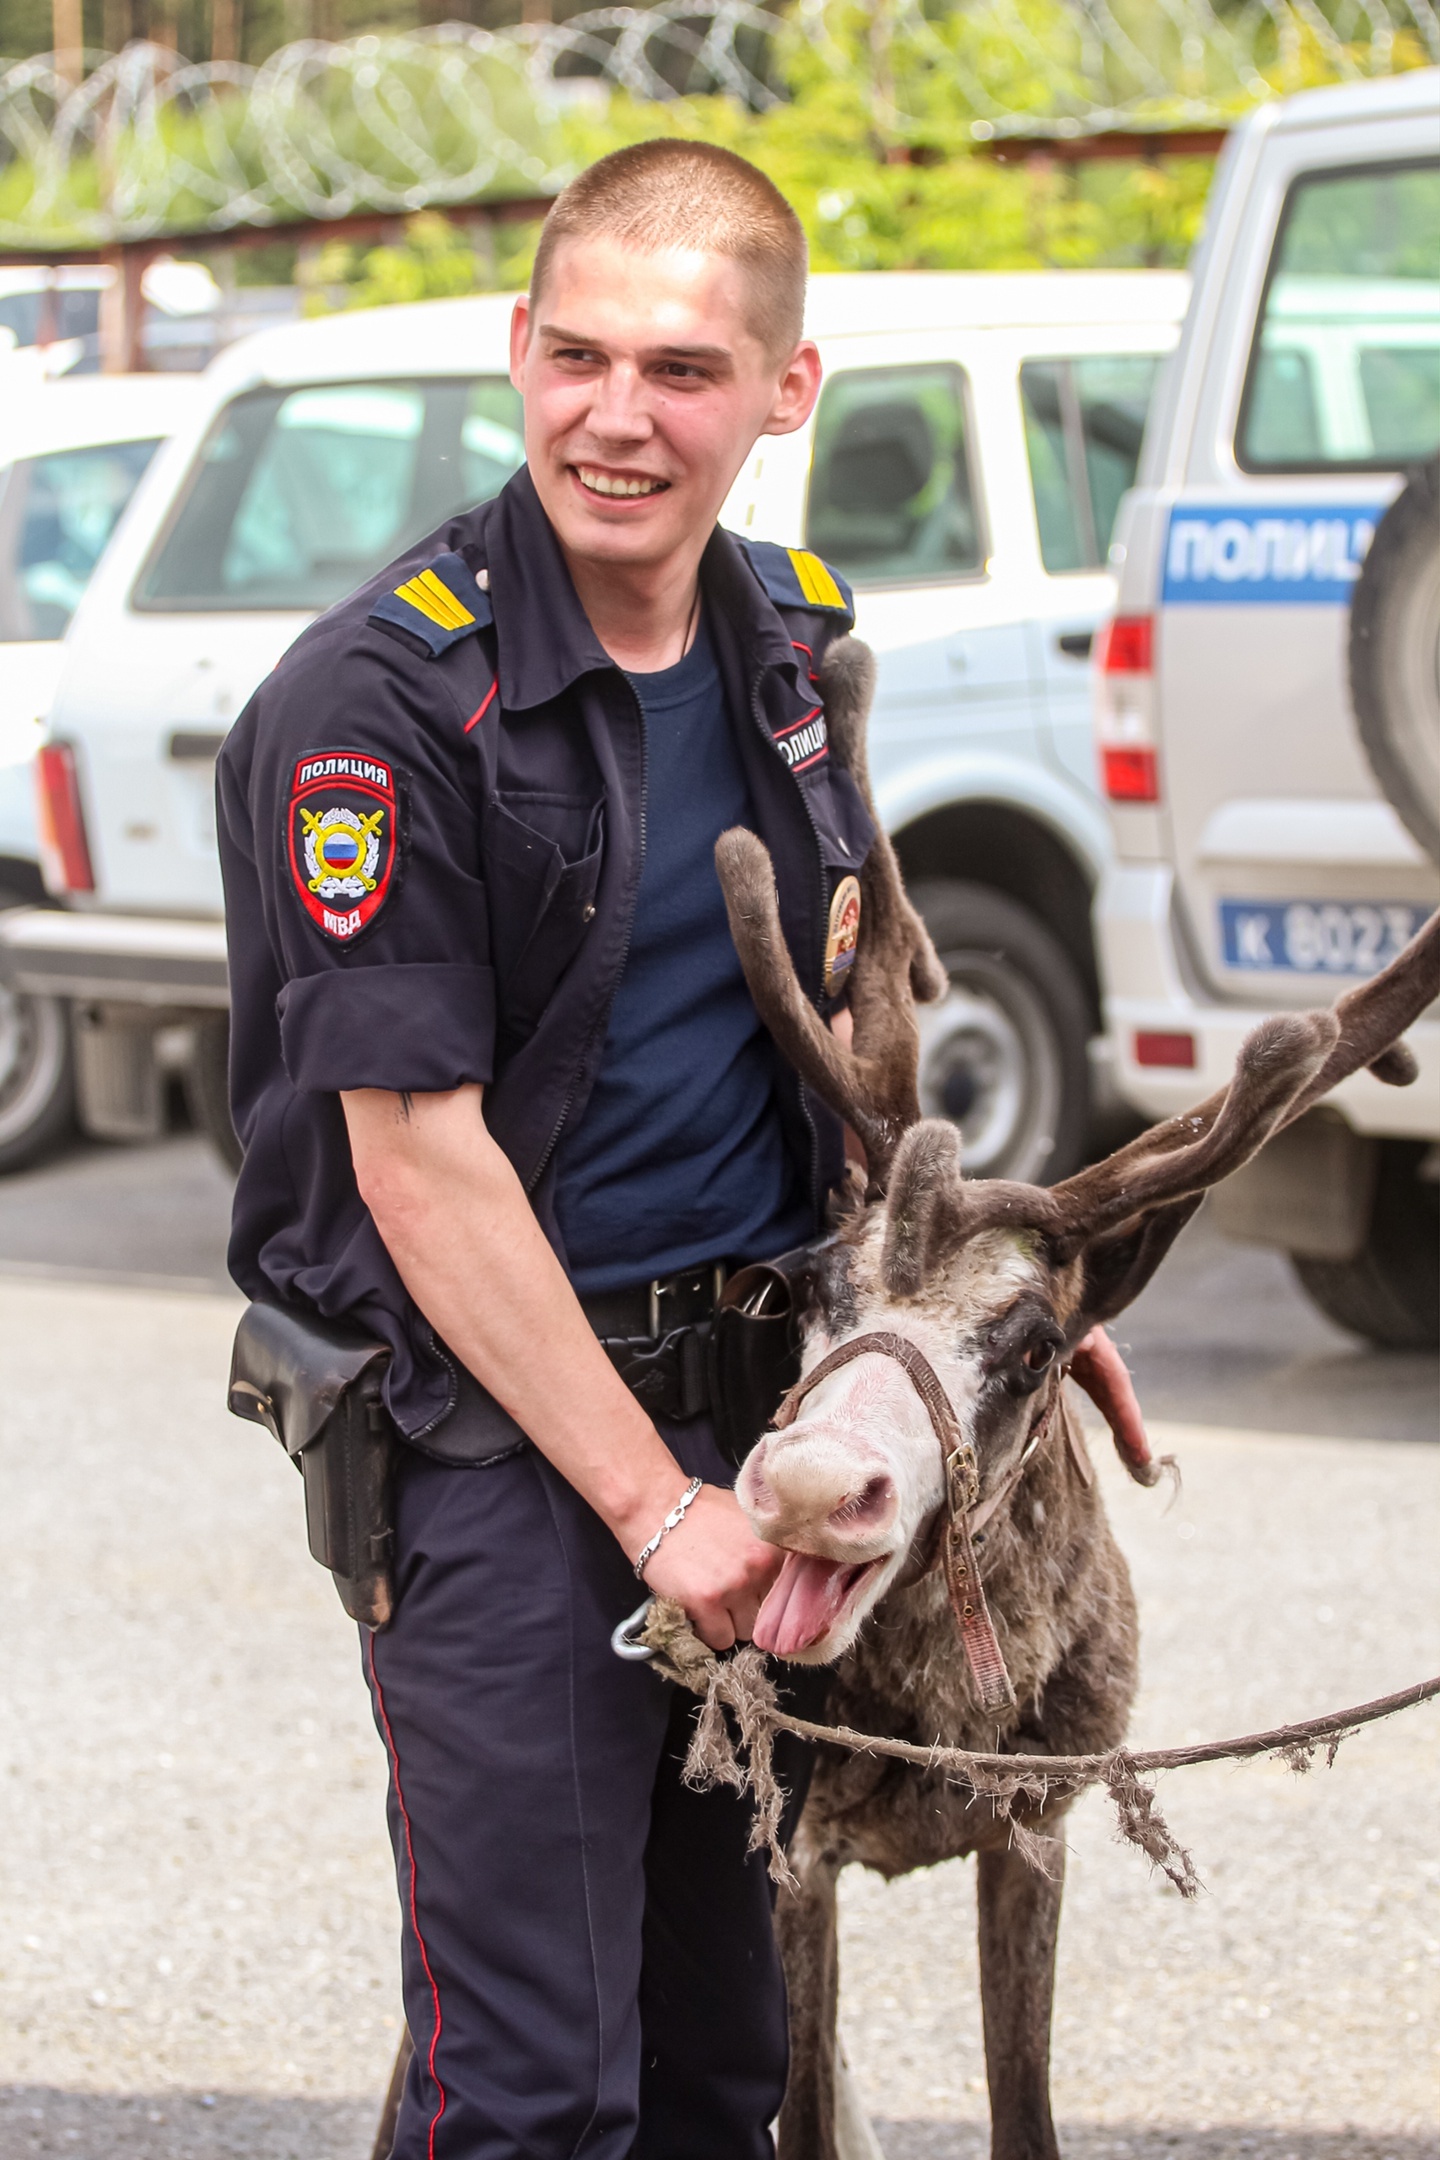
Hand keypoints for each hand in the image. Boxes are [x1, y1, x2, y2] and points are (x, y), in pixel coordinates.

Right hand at [637, 1484, 784, 1651]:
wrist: (655, 1507)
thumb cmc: (699, 1511)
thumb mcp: (746, 1519)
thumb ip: (769, 1550)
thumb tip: (785, 1583)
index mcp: (775, 1547)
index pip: (789, 1596)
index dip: (768, 1595)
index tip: (755, 1594)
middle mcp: (760, 1566)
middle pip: (767, 1614)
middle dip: (748, 1607)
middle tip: (725, 1591)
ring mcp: (734, 1586)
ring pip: (745, 1631)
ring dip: (728, 1621)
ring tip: (710, 1598)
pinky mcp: (706, 1602)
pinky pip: (720, 1639)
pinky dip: (708, 1630)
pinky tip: (697, 1608)